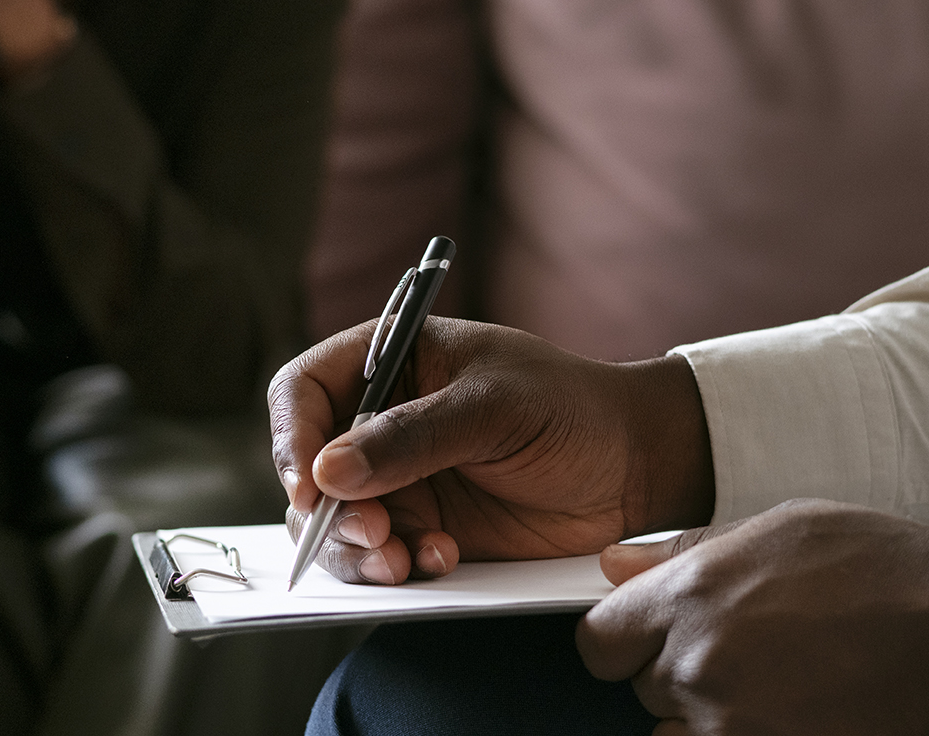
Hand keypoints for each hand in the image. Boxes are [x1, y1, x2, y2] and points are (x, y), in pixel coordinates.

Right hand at [268, 318, 713, 584]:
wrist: (634, 468)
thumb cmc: (570, 408)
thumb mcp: (493, 407)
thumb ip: (411, 437)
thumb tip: (329, 474)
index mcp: (388, 359)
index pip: (302, 392)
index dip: (294, 440)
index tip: (311, 489)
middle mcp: (379, 421)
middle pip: (307, 470)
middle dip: (328, 512)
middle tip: (376, 535)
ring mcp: (397, 480)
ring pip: (334, 524)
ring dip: (357, 550)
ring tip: (405, 560)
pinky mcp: (422, 529)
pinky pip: (379, 558)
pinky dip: (396, 568)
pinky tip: (443, 560)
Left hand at [576, 500, 928, 735]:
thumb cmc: (888, 572)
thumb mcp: (782, 527)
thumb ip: (686, 552)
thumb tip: (616, 565)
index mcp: (691, 597)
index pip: (599, 641)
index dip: (623, 640)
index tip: (649, 638)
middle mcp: (700, 667)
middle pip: (643, 690)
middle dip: (682, 674)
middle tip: (748, 652)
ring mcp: (733, 727)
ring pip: (677, 735)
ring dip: (710, 717)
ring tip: (775, 686)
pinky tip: (794, 711)